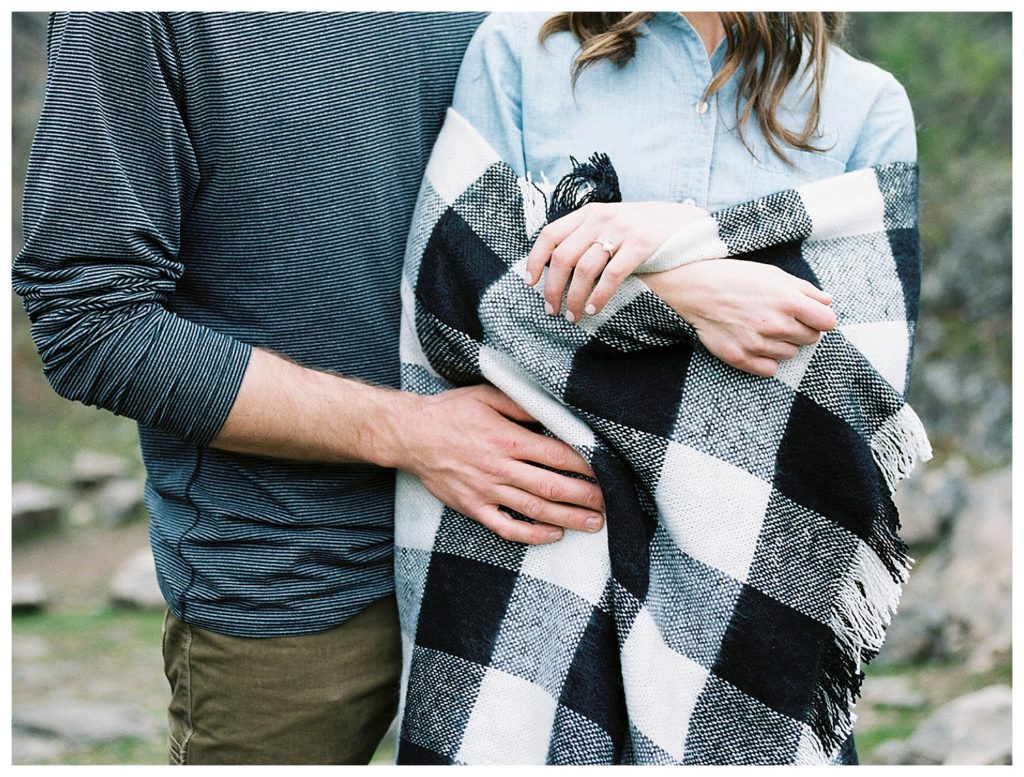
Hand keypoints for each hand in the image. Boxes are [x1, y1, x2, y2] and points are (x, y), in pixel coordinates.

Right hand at [395, 385, 605, 543]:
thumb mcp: (487, 396)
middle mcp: (499, 469)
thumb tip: (553, 412)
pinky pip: (506, 528)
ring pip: (535, 511)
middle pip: (552, 488)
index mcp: (506, 439)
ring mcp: (486, 492)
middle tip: (608, 504)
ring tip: (593, 524)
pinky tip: (553, 535)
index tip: (605, 471)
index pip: (556, 456)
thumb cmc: (449, 412)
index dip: (585, 466)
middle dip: (585, 498)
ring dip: (568, 519)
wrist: (409, 435)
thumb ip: (521, 405)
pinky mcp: (473, 508)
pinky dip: (532, 535)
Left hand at [525, 201, 706, 322]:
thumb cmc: (641, 229)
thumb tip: (556, 266)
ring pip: (584, 269)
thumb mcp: (610, 222)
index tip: (530, 283)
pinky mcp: (640, 245)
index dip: (535, 259)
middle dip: (553, 288)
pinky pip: (611, 276)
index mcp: (588, 213)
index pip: (550, 234)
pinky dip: (599, 296)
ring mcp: (621, 230)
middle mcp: (601, 218)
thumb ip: (586, 236)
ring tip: (573, 316)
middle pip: (563, 257)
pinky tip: (595, 310)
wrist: (684, 222)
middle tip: (551, 310)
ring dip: (574, 298)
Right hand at [642, 259, 836, 377]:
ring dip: (782, 343)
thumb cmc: (734, 278)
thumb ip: (805, 289)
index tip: (808, 315)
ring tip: (762, 328)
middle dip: (801, 329)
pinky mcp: (741, 358)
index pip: (827, 322)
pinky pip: (770, 369)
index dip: (819, 318)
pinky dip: (766, 360)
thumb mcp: (772, 274)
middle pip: (810, 339)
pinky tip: (754, 344)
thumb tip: (827, 302)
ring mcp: (759, 344)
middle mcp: (777, 325)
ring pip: (790, 354)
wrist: (694, 290)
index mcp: (789, 301)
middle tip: (780, 319)